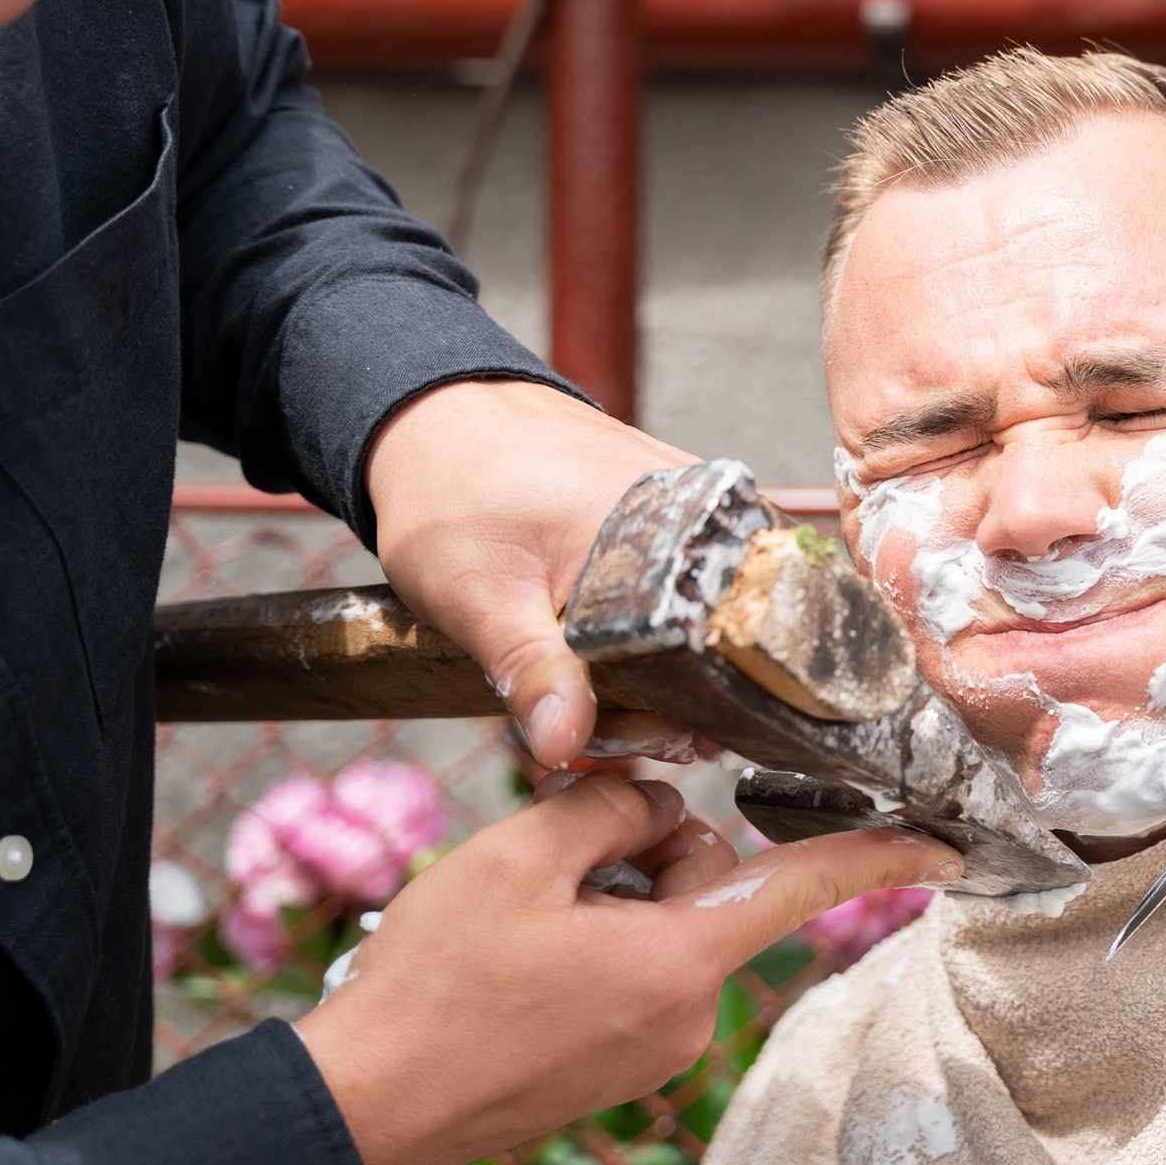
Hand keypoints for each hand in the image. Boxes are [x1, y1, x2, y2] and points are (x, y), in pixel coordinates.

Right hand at [294, 770, 959, 1164]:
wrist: (366, 1106)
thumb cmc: (435, 985)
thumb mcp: (520, 855)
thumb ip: (609, 803)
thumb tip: (655, 801)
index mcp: (681, 962)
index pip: (802, 889)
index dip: (882, 858)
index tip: (952, 849)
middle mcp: (688, 1016)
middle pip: (705, 884)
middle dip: (641, 852)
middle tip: (551, 866)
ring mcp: (655, 1049)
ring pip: (665, 923)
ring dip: (608, 897)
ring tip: (521, 922)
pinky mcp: (621, 1064)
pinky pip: (634, 968)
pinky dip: (591, 940)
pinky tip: (522, 957)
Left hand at [365, 379, 697, 767]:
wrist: (444, 419)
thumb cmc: (454, 491)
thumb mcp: (479, 595)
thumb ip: (531, 671)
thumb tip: (563, 743)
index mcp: (673, 533)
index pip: (719, 655)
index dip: (689, 715)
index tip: (648, 745)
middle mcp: (709, 516)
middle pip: (722, 646)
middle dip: (672, 706)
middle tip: (604, 732)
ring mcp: (703, 514)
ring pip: (708, 626)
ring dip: (663, 677)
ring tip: (599, 700)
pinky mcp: (686, 518)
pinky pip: (692, 595)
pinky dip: (657, 635)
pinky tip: (611, 658)